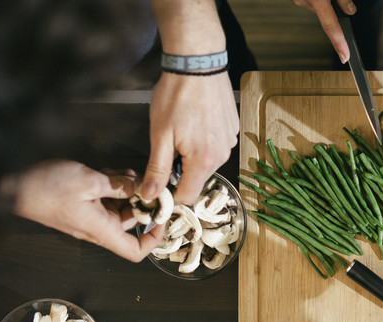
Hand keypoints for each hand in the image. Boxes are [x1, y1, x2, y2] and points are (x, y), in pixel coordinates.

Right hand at [10, 160, 163, 261]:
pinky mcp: (82, 204)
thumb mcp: (89, 182)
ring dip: (128, 190)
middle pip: (131, 222)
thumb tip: (142, 189)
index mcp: (101, 230)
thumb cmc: (46, 188)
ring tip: (128, 173)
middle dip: (142, 202)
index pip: (135, 251)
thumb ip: (119, 186)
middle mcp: (98, 227)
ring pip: (120, 206)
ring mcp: (89, 216)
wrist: (12, 185)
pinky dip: (114, 186)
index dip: (153, 239)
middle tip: (148, 182)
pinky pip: (106, 199)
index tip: (162, 219)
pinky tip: (114, 172)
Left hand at [145, 72, 237, 204]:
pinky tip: (195, 122)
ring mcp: (229, 142)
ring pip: (207, 162)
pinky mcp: (232, 130)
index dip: (170, 194)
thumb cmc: (176, 96)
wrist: (198, 64)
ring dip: (193, 155)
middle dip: (181, 171)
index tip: (158, 182)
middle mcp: (221, 155)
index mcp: (203, 160)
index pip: (187, 196)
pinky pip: (216, 146)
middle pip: (197, 179)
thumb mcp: (160, 135)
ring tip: (182, 130)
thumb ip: (157, 169)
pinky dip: (204, 141)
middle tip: (167, 146)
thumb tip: (150, 195)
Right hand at [292, 0, 355, 62]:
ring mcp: (298, 0)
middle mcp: (305, 2)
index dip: (339, 44)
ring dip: (324, 2)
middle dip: (334, 10)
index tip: (344, 56)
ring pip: (319, 9)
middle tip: (340, 0)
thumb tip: (350, 10)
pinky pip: (311, 3)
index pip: (331, 27)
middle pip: (326, 16)